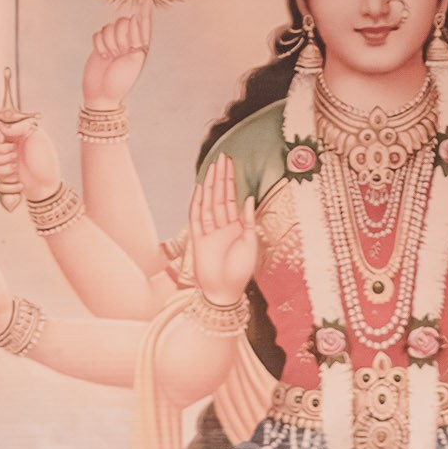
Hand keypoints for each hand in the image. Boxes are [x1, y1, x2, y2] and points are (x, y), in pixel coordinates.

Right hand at [0, 111, 61, 204]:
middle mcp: (6, 141)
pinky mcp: (1, 170)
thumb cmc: (46, 160)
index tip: (1, 139)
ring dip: (1, 162)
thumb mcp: (36, 136)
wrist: (46, 185)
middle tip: (14, 153)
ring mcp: (3, 156)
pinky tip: (14, 173)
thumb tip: (2, 127)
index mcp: (14, 130)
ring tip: (15, 165)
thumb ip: (18, 127)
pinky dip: (1, 172)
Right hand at [82, 9, 152, 108]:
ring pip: (110, 26)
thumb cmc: (119, 82)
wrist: (101, 94)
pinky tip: (102, 56)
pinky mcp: (100, 44)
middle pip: (124, 21)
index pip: (144, 25)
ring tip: (110, 57)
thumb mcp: (134, 62)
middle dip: (120, 34)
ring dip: (109, 41)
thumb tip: (136, 18)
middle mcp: (127, 42)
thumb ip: (138, 39)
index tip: (148, 0)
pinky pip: (98, 32)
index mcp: (140, 47)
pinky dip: (99, 44)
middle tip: (119, 52)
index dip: (145, 13)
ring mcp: (113, 42)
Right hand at [187, 154, 259, 308]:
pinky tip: (200, 188)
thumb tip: (249, 197)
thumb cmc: (240, 272)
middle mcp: (222, 227)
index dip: (232, 181)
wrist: (224, 291)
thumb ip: (249, 220)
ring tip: (213, 166)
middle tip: (222, 156)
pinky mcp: (198, 239)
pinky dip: (197, 202)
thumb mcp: (251, 244)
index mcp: (236, 227)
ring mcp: (209, 231)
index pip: (233, 198)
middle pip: (220, 196)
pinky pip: (196, 217)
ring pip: (209, 203)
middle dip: (222, 176)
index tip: (232, 163)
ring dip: (211, 185)